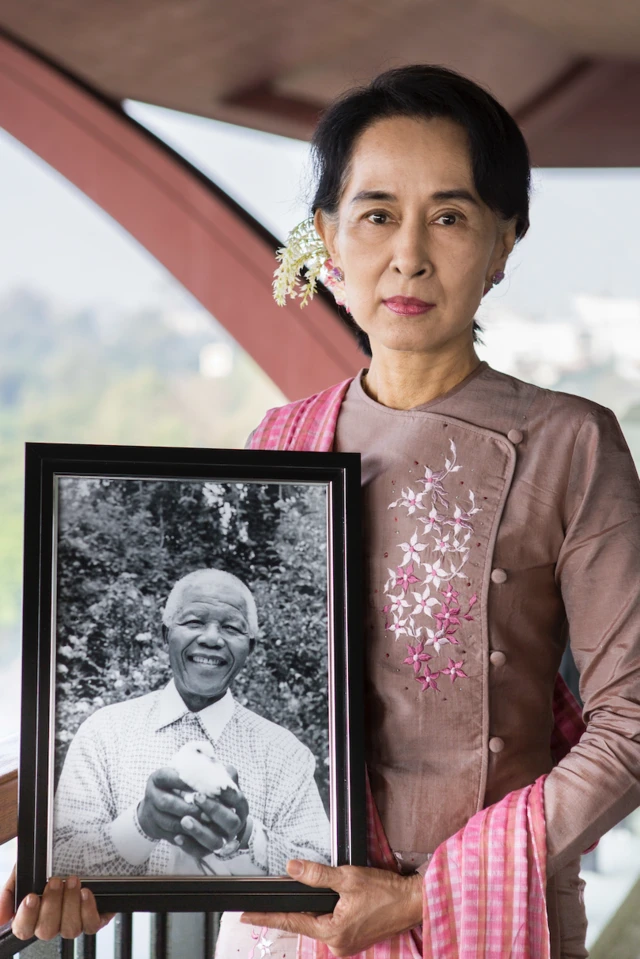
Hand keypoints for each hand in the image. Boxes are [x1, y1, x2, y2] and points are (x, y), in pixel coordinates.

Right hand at [1, 865, 114, 940]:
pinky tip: (85, 893)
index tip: (32, 896)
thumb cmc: (50, 864)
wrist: (79, 849)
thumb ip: (10, 893)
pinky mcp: (92, 918)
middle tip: (54, 881)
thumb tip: (2, 917)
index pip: (23, 930)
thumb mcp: (24, 871)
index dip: (27, 917)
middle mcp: (52, 923)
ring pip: (69, 930)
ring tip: (71, 882)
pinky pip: (91, 925)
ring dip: (70, 904)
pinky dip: (88, 909)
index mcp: (33, 916)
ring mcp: (72, 922)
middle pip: (47, 931)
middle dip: (51, 904)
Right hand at [137, 767, 204, 842]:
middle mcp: (152, 795)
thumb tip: (219, 771)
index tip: (202, 786)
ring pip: (169, 823)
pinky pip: (171, 836)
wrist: (154, 808)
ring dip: (189, 825)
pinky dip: (187, 838)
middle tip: (207, 812)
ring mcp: (152, 815)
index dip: (183, 782)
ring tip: (207, 824)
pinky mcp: (156, 831)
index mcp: (157, 778)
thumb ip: (198, 771)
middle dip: (188, 808)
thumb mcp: (182, 775)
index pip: (168, 777)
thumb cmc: (177, 787)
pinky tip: (200, 835)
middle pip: (167, 803)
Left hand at [177, 765, 250, 859]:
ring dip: (199, 831)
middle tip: (196, 798)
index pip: (239, 800)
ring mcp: (222, 840)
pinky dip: (188, 845)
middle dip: (214, 810)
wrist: (202, 814)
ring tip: (183, 820)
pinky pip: (199, 853)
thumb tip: (209, 762)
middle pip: (231, 822)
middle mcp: (234, 825)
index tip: (212, 784)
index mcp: (240, 806)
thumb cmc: (210, 792)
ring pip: (215, 842)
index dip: (227, 794)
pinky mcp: (207, 851)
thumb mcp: (217, 779)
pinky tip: (177, 836)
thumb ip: (217, 773)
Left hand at [240, 859, 422, 957]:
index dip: (267, 917)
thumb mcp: (347, 877)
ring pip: (318, 923)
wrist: (411, 902)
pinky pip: (331, 926)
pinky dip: (326, 913)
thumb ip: (317, 874)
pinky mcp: (353, 940)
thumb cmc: (385, 892)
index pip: (291, 921)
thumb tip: (292, 867)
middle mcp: (337, 944)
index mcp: (333, 932)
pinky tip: (332, 903)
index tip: (246, 917)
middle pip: (305, 923)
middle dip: (295, 908)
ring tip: (318, 896)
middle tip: (277, 901)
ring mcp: (345, 944)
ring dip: (314, 909)